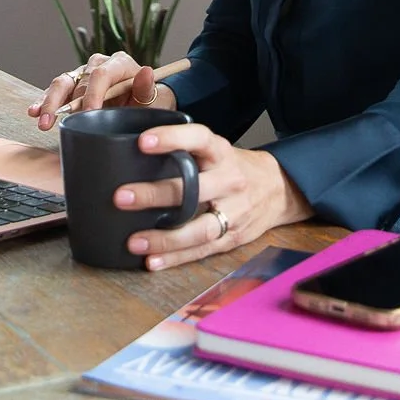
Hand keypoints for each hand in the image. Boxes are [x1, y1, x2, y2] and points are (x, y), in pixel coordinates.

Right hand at [26, 52, 175, 130]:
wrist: (142, 106)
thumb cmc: (147, 103)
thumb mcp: (152, 99)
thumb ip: (147, 88)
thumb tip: (146, 72)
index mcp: (119, 63)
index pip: (101, 74)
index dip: (92, 93)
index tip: (88, 113)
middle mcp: (99, 64)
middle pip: (78, 79)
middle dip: (66, 102)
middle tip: (56, 119)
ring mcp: (84, 74)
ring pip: (62, 83)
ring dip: (50, 101)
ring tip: (42, 119)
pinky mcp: (73, 86)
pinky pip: (56, 92)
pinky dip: (44, 101)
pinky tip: (34, 111)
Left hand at [116, 123, 312, 270]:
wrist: (278, 189)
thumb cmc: (233, 167)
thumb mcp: (216, 150)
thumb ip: (185, 151)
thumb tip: (130, 151)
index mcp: (222, 153)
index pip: (199, 139)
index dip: (172, 138)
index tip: (142, 142)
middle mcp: (229, 181)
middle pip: (194, 189)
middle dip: (156, 194)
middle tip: (122, 197)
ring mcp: (234, 212)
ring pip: (199, 228)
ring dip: (164, 238)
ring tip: (134, 241)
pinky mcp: (232, 237)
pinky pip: (202, 250)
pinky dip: (175, 258)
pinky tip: (152, 261)